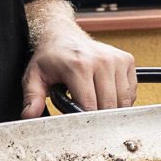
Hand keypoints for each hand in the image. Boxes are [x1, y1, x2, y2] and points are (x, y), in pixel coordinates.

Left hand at [21, 32, 137, 116]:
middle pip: (109, 106)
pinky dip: (122, 100)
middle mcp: (101, 61)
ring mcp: (116, 60)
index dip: (85, 120)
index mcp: (79, 66)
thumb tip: (29, 115)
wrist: (63, 35)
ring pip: (123, 101)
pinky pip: (130, 91)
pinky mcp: (126, 60)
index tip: (79, 125)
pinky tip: (107, 96)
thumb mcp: (34, 76)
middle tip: (86, 117)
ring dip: (112, 110)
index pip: (90, 106)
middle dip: (99, 118)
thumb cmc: (50, 57)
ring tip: (95, 105)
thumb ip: (32, 97)